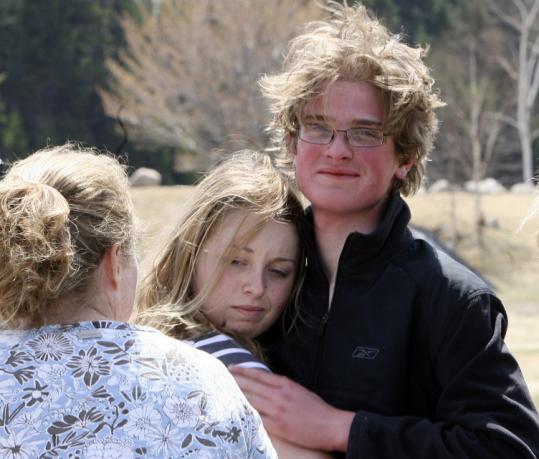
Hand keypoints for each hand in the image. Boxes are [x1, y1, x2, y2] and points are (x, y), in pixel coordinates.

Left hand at [230, 366, 354, 451]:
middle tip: (220, 376)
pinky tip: (235, 410)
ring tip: (222, 390)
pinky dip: (245, 412)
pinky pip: (256, 417)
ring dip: (235, 394)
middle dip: (234, 380)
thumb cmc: (318, 409)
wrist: (330, 425)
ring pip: (250, 399)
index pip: (258, 375)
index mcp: (285, 384)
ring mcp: (277, 410)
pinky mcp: (277, 425)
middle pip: (250, 386)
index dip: (243, 371)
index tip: (231, 368)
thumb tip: (269, 385)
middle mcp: (279, 395)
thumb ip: (284, 387)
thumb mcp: (301, 391)